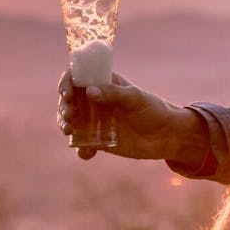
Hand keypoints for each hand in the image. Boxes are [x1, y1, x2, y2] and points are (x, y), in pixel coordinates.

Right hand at [56, 71, 208, 164]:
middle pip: (69, 100)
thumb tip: (89, 91)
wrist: (166, 137)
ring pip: (71, 121)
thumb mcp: (135, 99)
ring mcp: (95, 120)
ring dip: (65, 125)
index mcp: (104, 83)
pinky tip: (88, 153)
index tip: (66, 93)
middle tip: (69, 116)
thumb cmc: (154, 110)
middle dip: (64, 107)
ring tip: (69, 131)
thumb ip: (114, 94)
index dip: (67, 83)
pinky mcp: (98, 140)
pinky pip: (82, 144)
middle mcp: (95, 100)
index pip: (78, 77)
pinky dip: (80, 148)